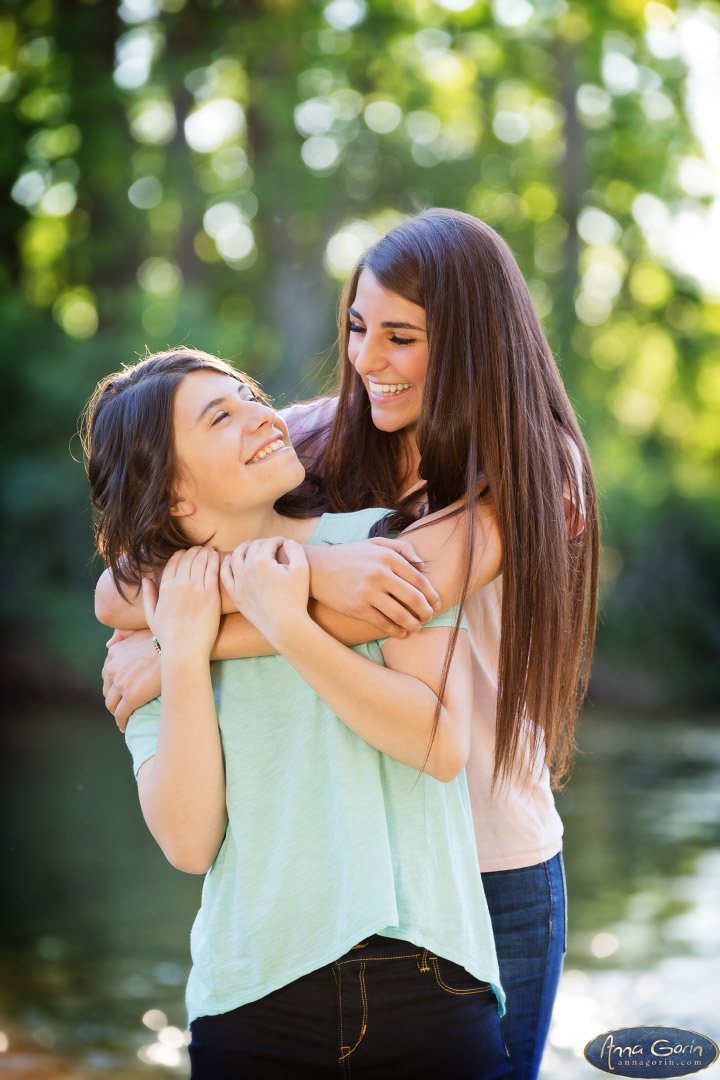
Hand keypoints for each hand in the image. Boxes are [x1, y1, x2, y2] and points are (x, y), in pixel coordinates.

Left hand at [102, 629, 160, 732]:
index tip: (121, 690)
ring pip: (111, 704)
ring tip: (123, 717)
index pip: (108, 672)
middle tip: (122, 705)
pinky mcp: (131, 697)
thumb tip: (108, 644)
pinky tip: (125, 726)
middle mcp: (114, 667)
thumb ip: (123, 635)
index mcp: (115, 652)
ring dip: (116, 711)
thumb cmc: (166, 639)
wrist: (180, 650)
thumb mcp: (140, 631)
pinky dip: (121, 722)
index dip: (113, 683)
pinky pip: (121, 714)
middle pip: (107, 689)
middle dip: (113, 698)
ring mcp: (121, 683)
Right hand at [142, 547, 220, 660]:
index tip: (187, 553)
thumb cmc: (168, 637)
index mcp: (164, 588)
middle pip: (188, 558)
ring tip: (210, 550)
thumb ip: (148, 596)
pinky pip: (213, 570)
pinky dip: (215, 560)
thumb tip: (145, 580)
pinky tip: (218, 557)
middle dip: (194, 550)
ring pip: (201, 560)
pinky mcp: (211, 595)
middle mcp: (179, 585)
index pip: (173, 562)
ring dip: (205, 552)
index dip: (181, 554)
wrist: (185, 651)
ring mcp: (195, 588)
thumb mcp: (151, 616)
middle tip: (201, 549)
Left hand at [221, 537, 309, 646]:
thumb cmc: (295, 597)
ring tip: (249, 546)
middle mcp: (246, 569)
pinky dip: (226, 564)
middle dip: (263, 542)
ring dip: (242, 548)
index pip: (269, 543)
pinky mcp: (236, 595)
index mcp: (262, 561)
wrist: (284, 625)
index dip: (278, 540)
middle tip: (271, 545)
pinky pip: (225, 575)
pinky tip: (230, 559)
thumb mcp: (302, 569)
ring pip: (235, 557)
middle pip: (252, 547)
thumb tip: (287, 541)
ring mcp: (239, 583)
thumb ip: (295, 549)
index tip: (285, 543)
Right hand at [307, 537, 440, 637]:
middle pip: (415, 599)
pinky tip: (401, 632)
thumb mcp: (374, 543)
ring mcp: (368, 592)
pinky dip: (396, 631)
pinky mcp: (357, 608)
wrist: (316, 568)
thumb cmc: (349, 556)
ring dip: (414, 624)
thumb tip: (422, 564)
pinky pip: (384, 624)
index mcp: (387, 556)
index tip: (436, 603)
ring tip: (417, 627)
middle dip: (427, 612)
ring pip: (401, 615)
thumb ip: (401, 548)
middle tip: (429, 617)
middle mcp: (380, 573)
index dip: (432, 595)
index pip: (419, 580)